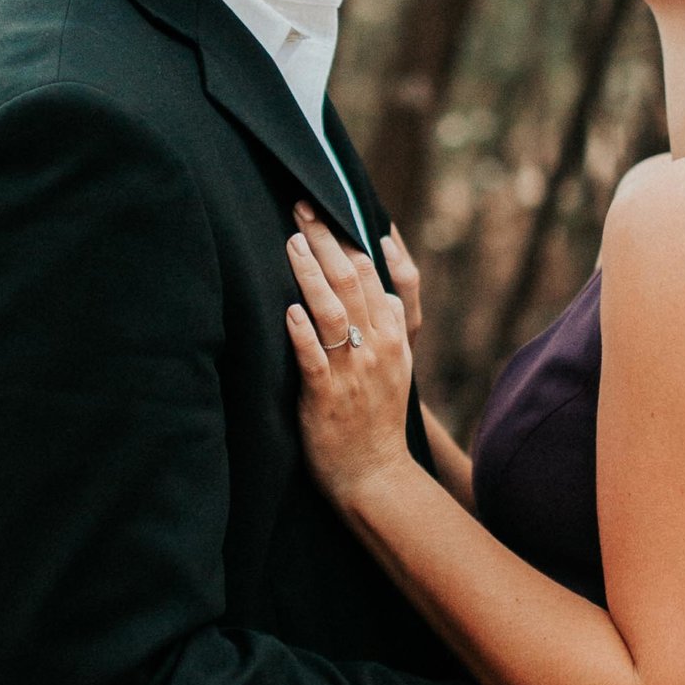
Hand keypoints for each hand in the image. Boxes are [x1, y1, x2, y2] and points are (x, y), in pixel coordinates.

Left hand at [284, 204, 416, 506]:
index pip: (372, 274)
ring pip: (333, 313)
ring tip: (292, 243)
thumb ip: (392, 326)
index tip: (324, 208)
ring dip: (311, 275)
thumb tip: (386, 290)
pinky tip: (288, 311)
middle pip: (352, 282)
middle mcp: (376, 348)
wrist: (375, 476)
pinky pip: (315, 360)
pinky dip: (302, 334)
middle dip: (325, 241)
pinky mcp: (328, 397)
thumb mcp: (396, 368)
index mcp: (392, 336)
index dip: (347, 238)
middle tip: (300, 208)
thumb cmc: (376, 419)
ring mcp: (353, 372)